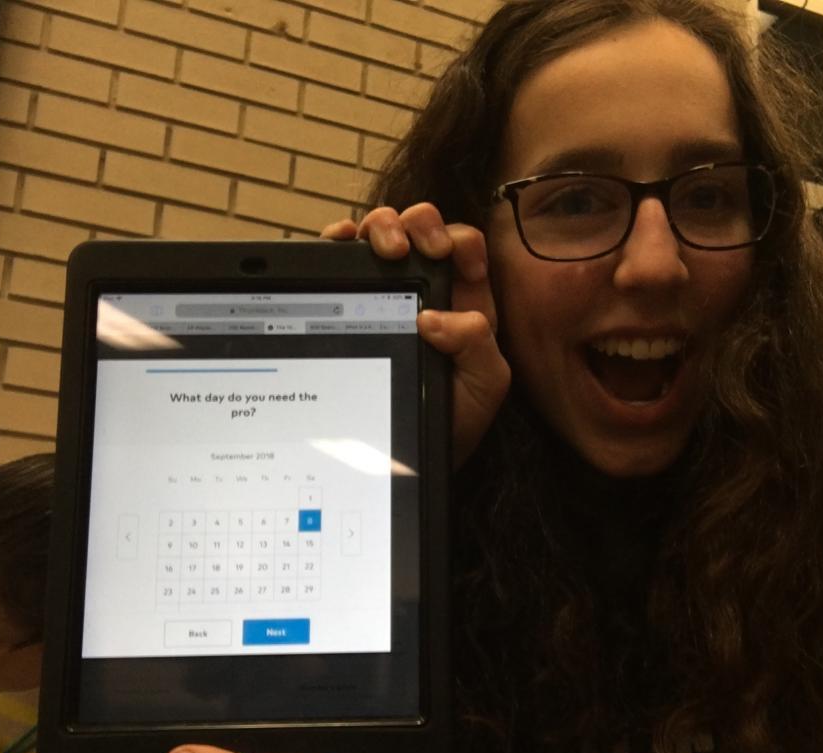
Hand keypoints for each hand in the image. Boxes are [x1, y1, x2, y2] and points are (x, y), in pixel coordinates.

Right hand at [322, 206, 510, 465]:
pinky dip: (337, 242)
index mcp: (463, 302)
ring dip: (379, 226)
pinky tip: (339, 242)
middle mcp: (425, 292)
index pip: (463, 247)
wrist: (408, 459)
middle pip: (420, 231)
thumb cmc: (453, 422)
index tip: (446, 255)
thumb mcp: (485, 386)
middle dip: (415, 223)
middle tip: (407, 247)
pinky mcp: (349, 306)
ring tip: (381, 247)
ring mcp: (385, 296)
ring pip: (380, 238)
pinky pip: (341, 264)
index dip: (457, 240)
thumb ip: (478, 346)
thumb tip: (435, 317)